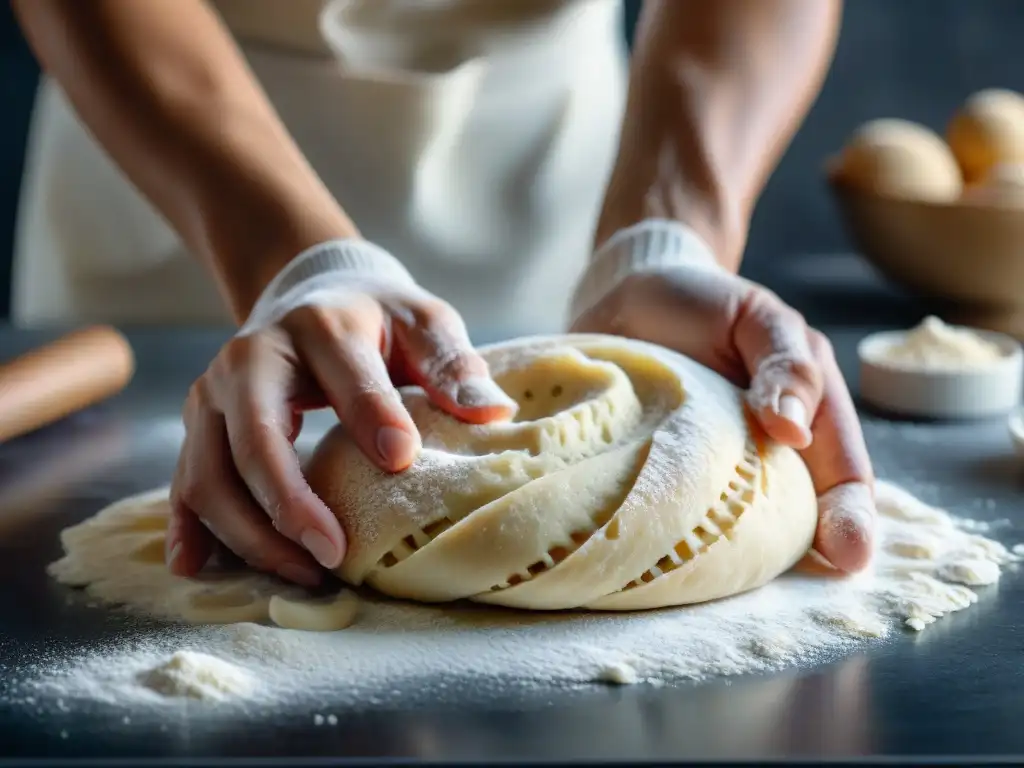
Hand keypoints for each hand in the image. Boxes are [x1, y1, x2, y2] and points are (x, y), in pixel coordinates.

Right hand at [167, 250, 516, 586]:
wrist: (310, 294)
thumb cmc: (376, 318)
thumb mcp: (422, 323)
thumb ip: (452, 365)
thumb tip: (493, 413)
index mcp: (318, 326)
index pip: (344, 376)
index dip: (371, 418)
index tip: (402, 463)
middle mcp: (251, 358)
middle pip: (254, 438)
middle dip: (289, 503)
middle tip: (333, 556)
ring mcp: (214, 393)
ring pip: (210, 472)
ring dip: (250, 532)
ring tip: (304, 574)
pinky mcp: (200, 424)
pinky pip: (186, 480)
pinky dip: (191, 526)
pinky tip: (200, 567)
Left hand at [571, 260, 874, 572]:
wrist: (629, 290)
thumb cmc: (703, 302)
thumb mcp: (757, 317)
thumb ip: (785, 362)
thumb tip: (792, 427)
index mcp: (804, 413)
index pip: (841, 472)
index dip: (850, 516)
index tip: (847, 554)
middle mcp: (765, 450)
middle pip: (796, 512)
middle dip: (804, 550)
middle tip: (801, 584)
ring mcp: (714, 466)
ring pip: (739, 522)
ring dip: (742, 552)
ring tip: (734, 581)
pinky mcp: (662, 473)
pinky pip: (677, 510)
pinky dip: (676, 535)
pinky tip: (669, 558)